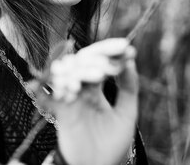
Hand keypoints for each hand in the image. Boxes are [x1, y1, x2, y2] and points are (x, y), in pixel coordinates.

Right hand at [48, 38, 138, 164]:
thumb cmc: (111, 143)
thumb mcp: (127, 113)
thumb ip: (128, 87)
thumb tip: (131, 61)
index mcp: (96, 87)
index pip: (100, 60)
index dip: (111, 51)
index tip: (127, 47)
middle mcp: (82, 89)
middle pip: (82, 61)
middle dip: (97, 57)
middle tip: (112, 63)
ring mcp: (70, 98)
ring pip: (69, 71)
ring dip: (81, 69)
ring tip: (99, 74)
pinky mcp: (61, 111)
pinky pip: (58, 91)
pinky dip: (65, 85)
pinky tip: (76, 86)